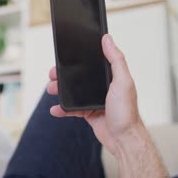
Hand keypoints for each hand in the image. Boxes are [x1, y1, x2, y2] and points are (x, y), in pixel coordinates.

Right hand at [47, 35, 142, 156]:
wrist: (123, 138)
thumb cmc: (126, 111)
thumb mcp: (123, 81)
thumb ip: (116, 60)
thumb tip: (107, 39)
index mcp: (111, 77)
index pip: (92, 63)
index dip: (78, 59)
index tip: (66, 56)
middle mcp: (102, 87)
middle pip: (78, 77)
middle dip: (63, 75)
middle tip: (53, 74)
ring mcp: (94, 100)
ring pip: (72, 92)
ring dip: (59, 90)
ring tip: (51, 89)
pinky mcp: (88, 113)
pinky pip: (71, 109)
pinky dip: (62, 109)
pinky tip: (55, 109)